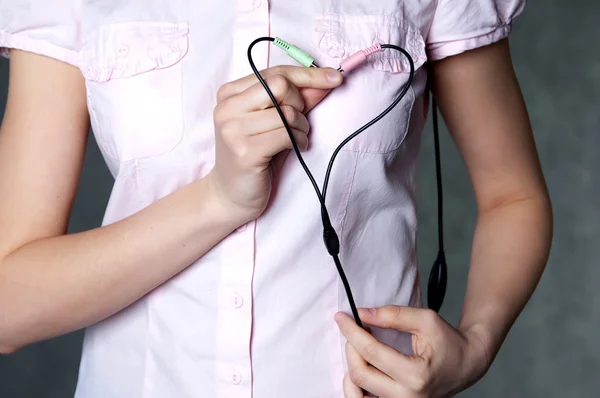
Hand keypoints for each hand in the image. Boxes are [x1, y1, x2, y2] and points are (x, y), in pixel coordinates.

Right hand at [206, 65, 342, 223]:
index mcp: (230, 94)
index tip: (335, 77)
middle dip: (300, 103)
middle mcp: (227, 108)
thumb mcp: (274, 121)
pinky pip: (287, 134)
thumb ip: (298, 99)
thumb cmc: (255, 155)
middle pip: (279, 85)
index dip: (308, 75)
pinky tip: (297, 148)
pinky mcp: (245, 151)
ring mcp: (233, 130)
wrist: (230, 194)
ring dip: (302, 127)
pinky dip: (300, 140)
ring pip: (286, 113)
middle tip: (298, 122)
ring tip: (297, 139)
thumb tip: (328, 80)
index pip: (275, 72)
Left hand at [335, 306, 490, 397]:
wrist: (466, 364)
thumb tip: (363, 314)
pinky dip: (356, 385)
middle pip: (360, 374)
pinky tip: (360, 367)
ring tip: (357, 350)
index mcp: (416, 375)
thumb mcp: (425, 320)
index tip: (342, 317)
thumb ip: (393, 315)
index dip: (352, 331)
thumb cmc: (449, 342)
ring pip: (357, 392)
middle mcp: (407, 397)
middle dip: (350, 347)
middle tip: (353, 330)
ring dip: (351, 367)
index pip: (371, 352)